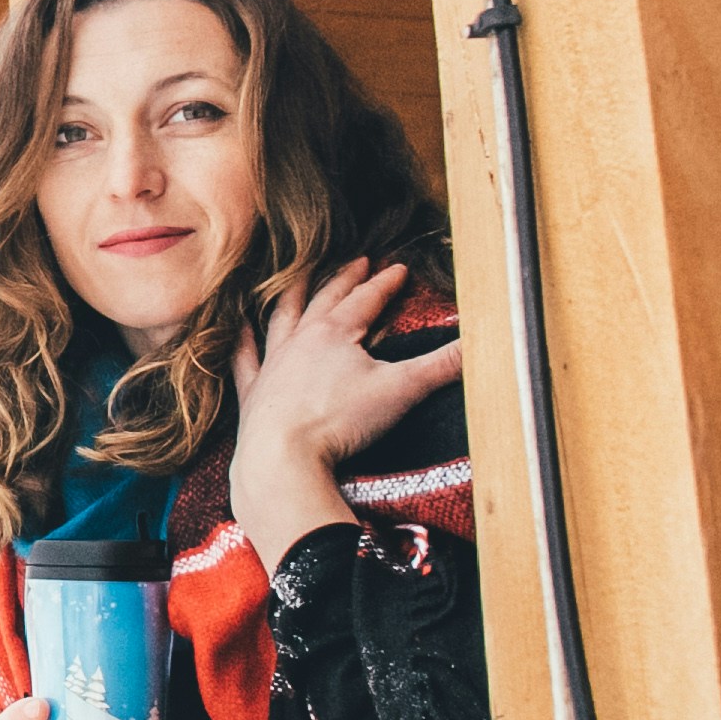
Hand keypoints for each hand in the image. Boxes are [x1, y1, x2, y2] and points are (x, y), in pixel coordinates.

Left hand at [227, 258, 463, 571]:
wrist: (282, 458)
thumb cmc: (340, 422)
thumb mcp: (402, 390)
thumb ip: (443, 365)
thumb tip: (483, 343)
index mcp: (336, 332)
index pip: (367, 299)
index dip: (386, 283)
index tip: (399, 268)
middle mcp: (300, 339)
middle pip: (327, 299)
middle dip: (346, 279)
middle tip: (358, 261)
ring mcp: (273, 363)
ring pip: (282, 316)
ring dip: (293, 294)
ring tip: (297, 276)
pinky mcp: (254, 392)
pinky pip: (243, 357)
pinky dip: (240, 339)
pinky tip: (237, 326)